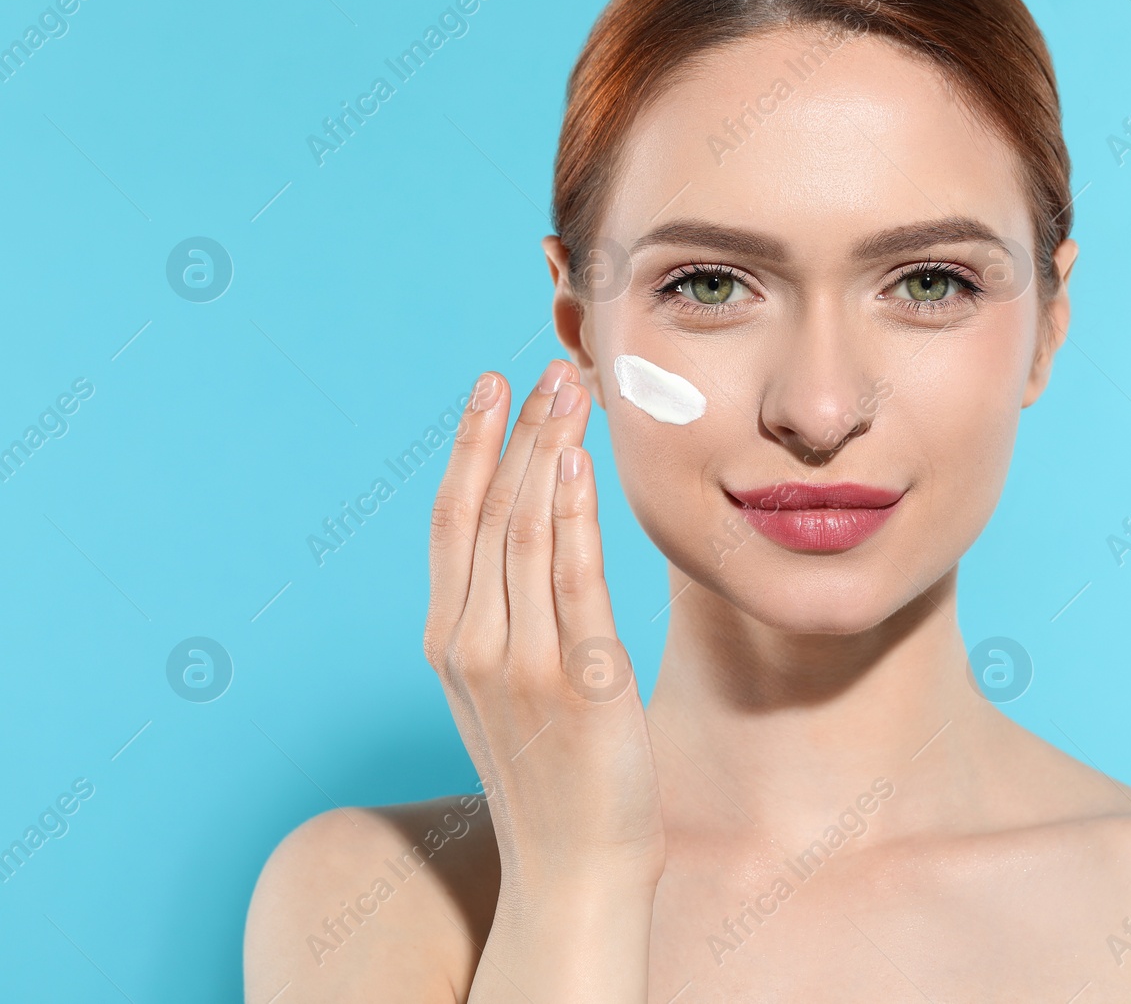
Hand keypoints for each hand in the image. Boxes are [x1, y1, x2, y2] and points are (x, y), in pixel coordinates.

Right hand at [424, 363, 665, 903]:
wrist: (574, 867)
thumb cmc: (554, 773)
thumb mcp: (510, 687)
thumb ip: (509, 616)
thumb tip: (541, 537)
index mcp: (450, 639)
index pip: (453, 519)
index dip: (472, 444)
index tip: (494, 385)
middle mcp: (471, 643)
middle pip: (488, 510)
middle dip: (519, 428)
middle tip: (550, 365)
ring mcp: (519, 662)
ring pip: (525, 530)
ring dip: (548, 450)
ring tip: (572, 389)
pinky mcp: (578, 680)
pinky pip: (570, 581)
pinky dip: (571, 517)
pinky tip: (577, 463)